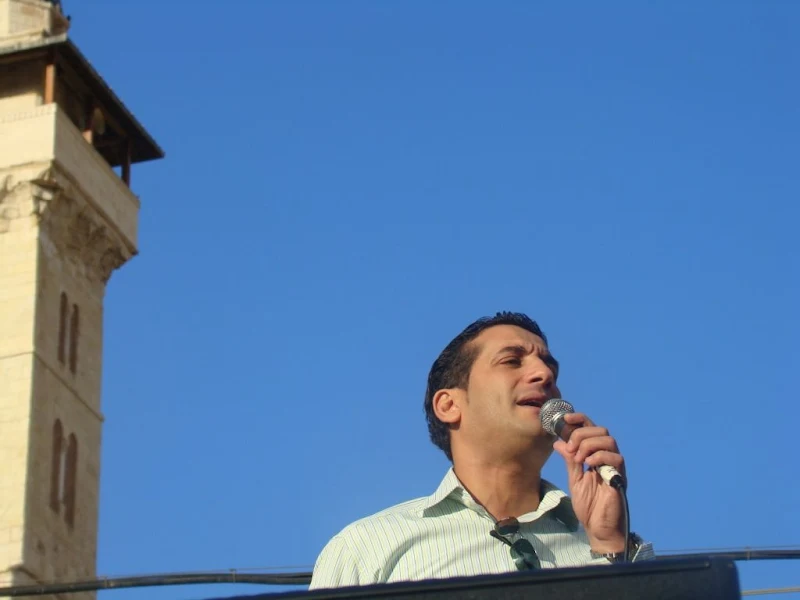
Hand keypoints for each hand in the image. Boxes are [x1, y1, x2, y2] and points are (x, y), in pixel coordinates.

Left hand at [552, 413, 625, 552]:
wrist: (598, 528)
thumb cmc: (589, 507)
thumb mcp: (575, 479)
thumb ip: (570, 460)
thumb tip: (558, 442)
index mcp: (596, 456)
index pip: (591, 429)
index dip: (579, 419)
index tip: (564, 419)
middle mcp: (607, 458)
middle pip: (600, 430)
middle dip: (581, 434)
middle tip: (571, 449)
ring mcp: (615, 466)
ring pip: (608, 440)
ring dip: (589, 444)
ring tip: (579, 459)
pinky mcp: (620, 477)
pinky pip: (615, 457)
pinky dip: (599, 456)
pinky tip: (589, 465)